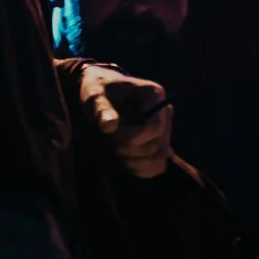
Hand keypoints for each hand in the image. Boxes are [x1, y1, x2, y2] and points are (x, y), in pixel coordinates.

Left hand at [79, 64, 171, 178]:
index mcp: (154, 94)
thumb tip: (109, 126)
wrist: (99, 93)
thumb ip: (101, 108)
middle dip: (129, 147)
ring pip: (159, 158)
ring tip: (115, 149)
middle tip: (109, 140)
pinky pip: (158, 165)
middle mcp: (164, 112)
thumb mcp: (94, 93)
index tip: (112, 133)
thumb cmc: (97, 89)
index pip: (155, 126)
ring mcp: (164, 130)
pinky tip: (123, 160)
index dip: (134, 137)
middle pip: (156, 144)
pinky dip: (140, 169)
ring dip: (134, 160)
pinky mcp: (159, 144)